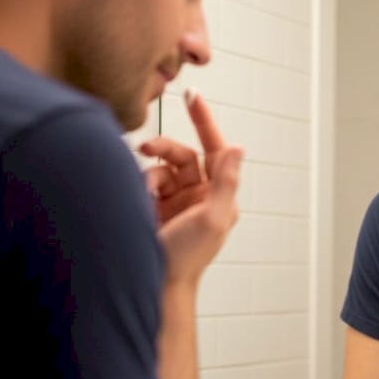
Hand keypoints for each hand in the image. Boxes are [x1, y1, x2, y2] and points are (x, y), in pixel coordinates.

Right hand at [139, 89, 242, 285]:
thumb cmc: (188, 256)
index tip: (191, 95)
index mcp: (220, 195)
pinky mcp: (156, 207)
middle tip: (146, 147)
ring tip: (144, 191)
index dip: (204, 121)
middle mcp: (200, 194)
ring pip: (162, 167)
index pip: (215, 148)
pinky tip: (141, 200)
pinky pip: (148, 181)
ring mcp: (177, 201)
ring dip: (151, 173)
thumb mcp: (212, 217)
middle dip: (165, 149)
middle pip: (183, 155)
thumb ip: (226, 181)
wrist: (158, 283)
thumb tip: (238, 147)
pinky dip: (143, 185)